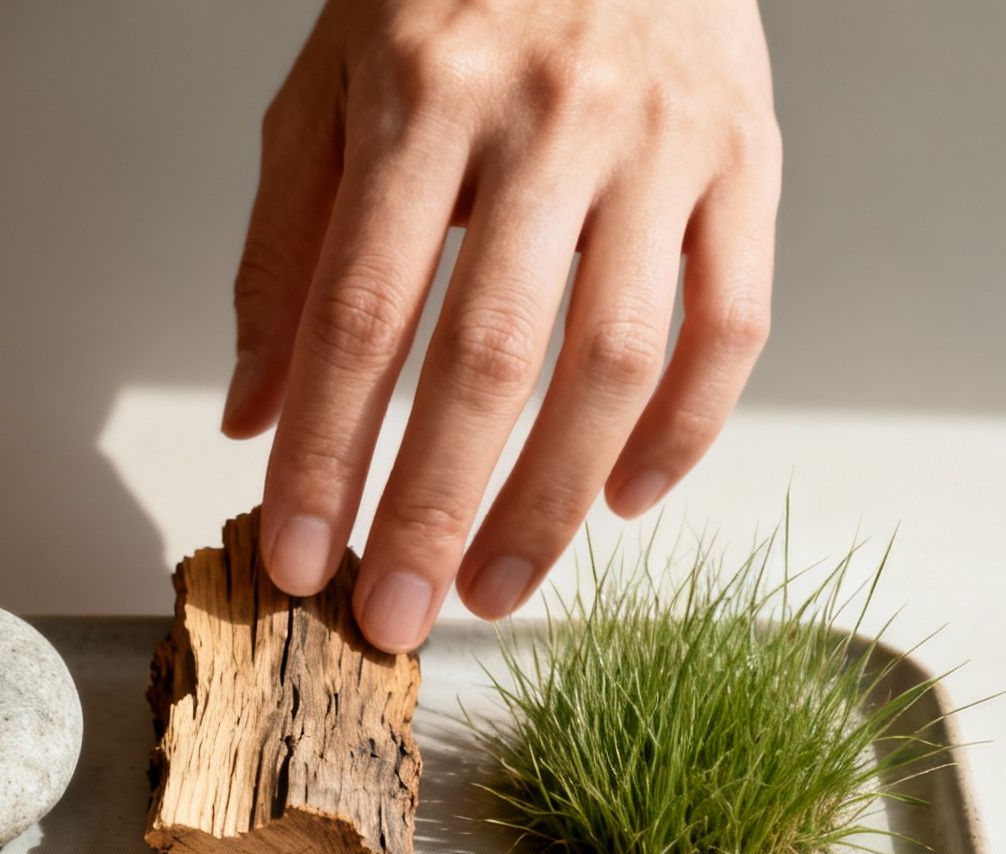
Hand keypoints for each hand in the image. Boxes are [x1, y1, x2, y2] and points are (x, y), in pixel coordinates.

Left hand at [224, 0, 779, 651]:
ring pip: (617, 360)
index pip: (361, 310)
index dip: (326, 451)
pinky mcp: (749, 158)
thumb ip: (286, 247)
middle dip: (433, 508)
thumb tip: (256, 416)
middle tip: (393, 617)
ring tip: (495, 589)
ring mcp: (663, 140)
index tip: (297, 555)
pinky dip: (688, 430)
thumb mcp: (330, 85)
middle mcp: (550, 117)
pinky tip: (626, 502)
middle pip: (490, 354)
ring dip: (553, 499)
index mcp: (422, 89)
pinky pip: (731, 323)